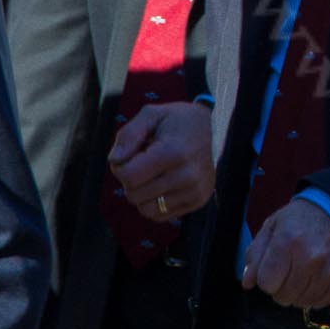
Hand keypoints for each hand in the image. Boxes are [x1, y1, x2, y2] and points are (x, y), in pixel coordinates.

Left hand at [108, 101, 213, 220]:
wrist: (214, 127)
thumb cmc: (177, 120)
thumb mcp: (151, 114)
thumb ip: (128, 134)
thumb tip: (115, 161)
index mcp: (174, 152)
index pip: (129, 177)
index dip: (120, 166)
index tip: (131, 154)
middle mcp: (187, 175)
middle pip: (134, 195)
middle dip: (131, 180)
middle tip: (143, 162)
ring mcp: (195, 190)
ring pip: (146, 210)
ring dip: (142, 194)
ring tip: (154, 174)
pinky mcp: (199, 200)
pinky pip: (161, 215)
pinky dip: (155, 202)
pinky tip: (164, 183)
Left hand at [241, 198, 329, 309]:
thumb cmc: (301, 220)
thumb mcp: (272, 227)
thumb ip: (255, 254)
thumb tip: (248, 283)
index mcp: (288, 241)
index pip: (266, 283)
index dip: (266, 277)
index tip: (274, 267)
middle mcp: (311, 258)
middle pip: (283, 296)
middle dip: (281, 286)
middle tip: (290, 269)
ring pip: (301, 302)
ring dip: (298, 292)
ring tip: (304, 272)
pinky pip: (320, 303)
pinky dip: (316, 294)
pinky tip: (318, 277)